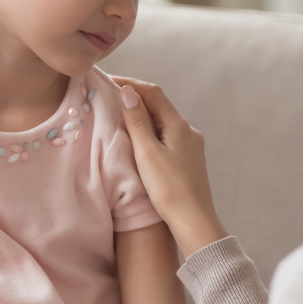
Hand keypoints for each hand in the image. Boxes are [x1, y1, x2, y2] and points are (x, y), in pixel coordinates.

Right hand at [112, 76, 228, 257]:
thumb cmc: (169, 188)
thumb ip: (137, 122)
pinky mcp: (189, 160)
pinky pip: (167, 137)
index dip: (130, 84)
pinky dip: (151, 132)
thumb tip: (128, 92)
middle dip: (135, 98)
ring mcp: (190, 146)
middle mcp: (188, 131)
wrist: (194, 221)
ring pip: (163, 122)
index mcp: (178, 125)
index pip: (153, 92)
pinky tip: (140, 142)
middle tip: (109, 97)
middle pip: (159, 105)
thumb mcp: (147, 153)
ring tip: (120, 117)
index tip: (108, 82)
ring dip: (143, 116)